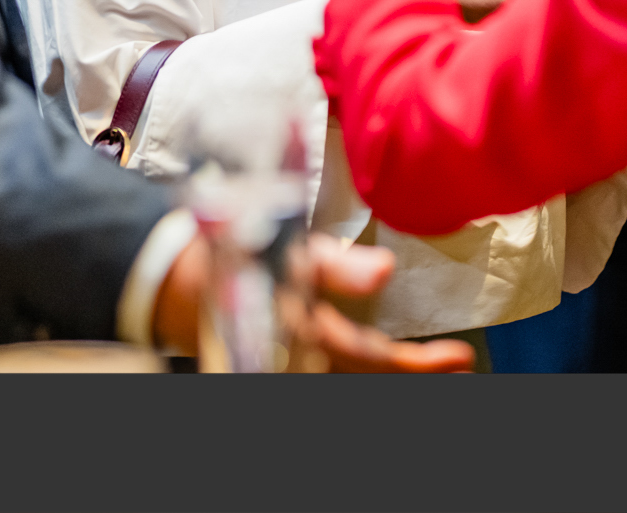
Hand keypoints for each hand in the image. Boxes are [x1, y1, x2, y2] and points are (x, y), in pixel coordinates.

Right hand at [151, 232, 474, 372]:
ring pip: (348, 374)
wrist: (168, 277)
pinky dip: (358, 364)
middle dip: (412, 374)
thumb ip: (334, 266)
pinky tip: (377, 358)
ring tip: (428, 364)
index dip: (416, 364)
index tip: (458, 359)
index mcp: (305, 330)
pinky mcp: (278, 351)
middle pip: (366, 376)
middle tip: (456, 366)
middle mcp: (301, 355)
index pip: (371, 356)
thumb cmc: (230, 254)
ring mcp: (290, 358)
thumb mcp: (282, 251)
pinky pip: (328, 364)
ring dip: (388, 372)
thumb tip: (385, 270)